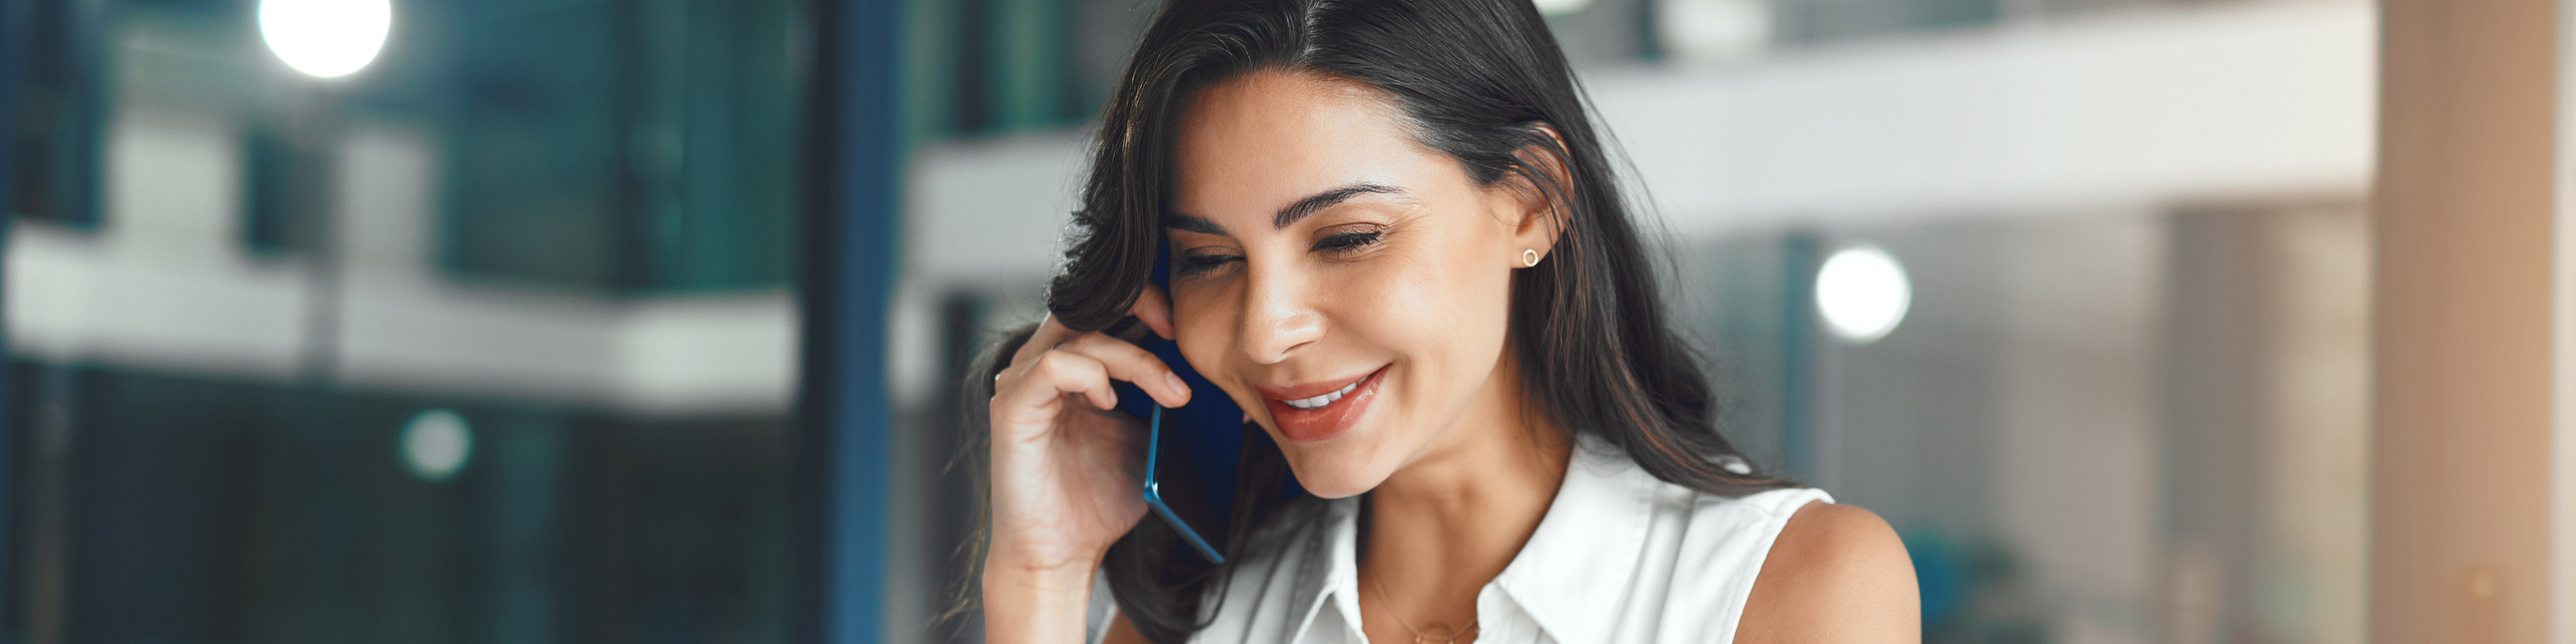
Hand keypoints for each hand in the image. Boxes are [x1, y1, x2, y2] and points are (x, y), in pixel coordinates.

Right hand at [985, 285, 1191, 578]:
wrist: (1061, 554)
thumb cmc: (1100, 501)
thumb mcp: (1153, 441)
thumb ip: (1174, 404)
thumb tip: (1232, 386)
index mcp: (1077, 366)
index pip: (1106, 305)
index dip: (1146, 300)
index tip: (1187, 324)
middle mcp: (1043, 365)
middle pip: (1088, 302)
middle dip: (1140, 304)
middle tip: (1179, 331)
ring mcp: (1023, 383)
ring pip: (1081, 334)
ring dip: (1136, 358)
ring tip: (1173, 396)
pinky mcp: (1012, 408)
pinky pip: (1054, 366)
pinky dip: (1092, 374)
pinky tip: (1111, 402)